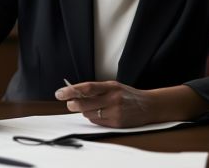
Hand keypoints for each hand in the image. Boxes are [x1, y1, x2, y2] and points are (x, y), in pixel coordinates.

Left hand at [55, 81, 208, 127]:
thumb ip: (95, 88)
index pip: (86, 88)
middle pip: (84, 103)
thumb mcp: (113, 86)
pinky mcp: (116, 123)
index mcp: (110, 86)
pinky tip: (99, 113)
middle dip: (72, 104)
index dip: (71, 91)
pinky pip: (97, 122)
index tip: (60, 93)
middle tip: (69, 103)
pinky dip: (94, 118)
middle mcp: (112, 99)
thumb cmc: (128, 94)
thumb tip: (74, 92)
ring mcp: (115, 112)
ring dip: (84, 112)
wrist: (149, 106)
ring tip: (90, 107)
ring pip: (88, 114)